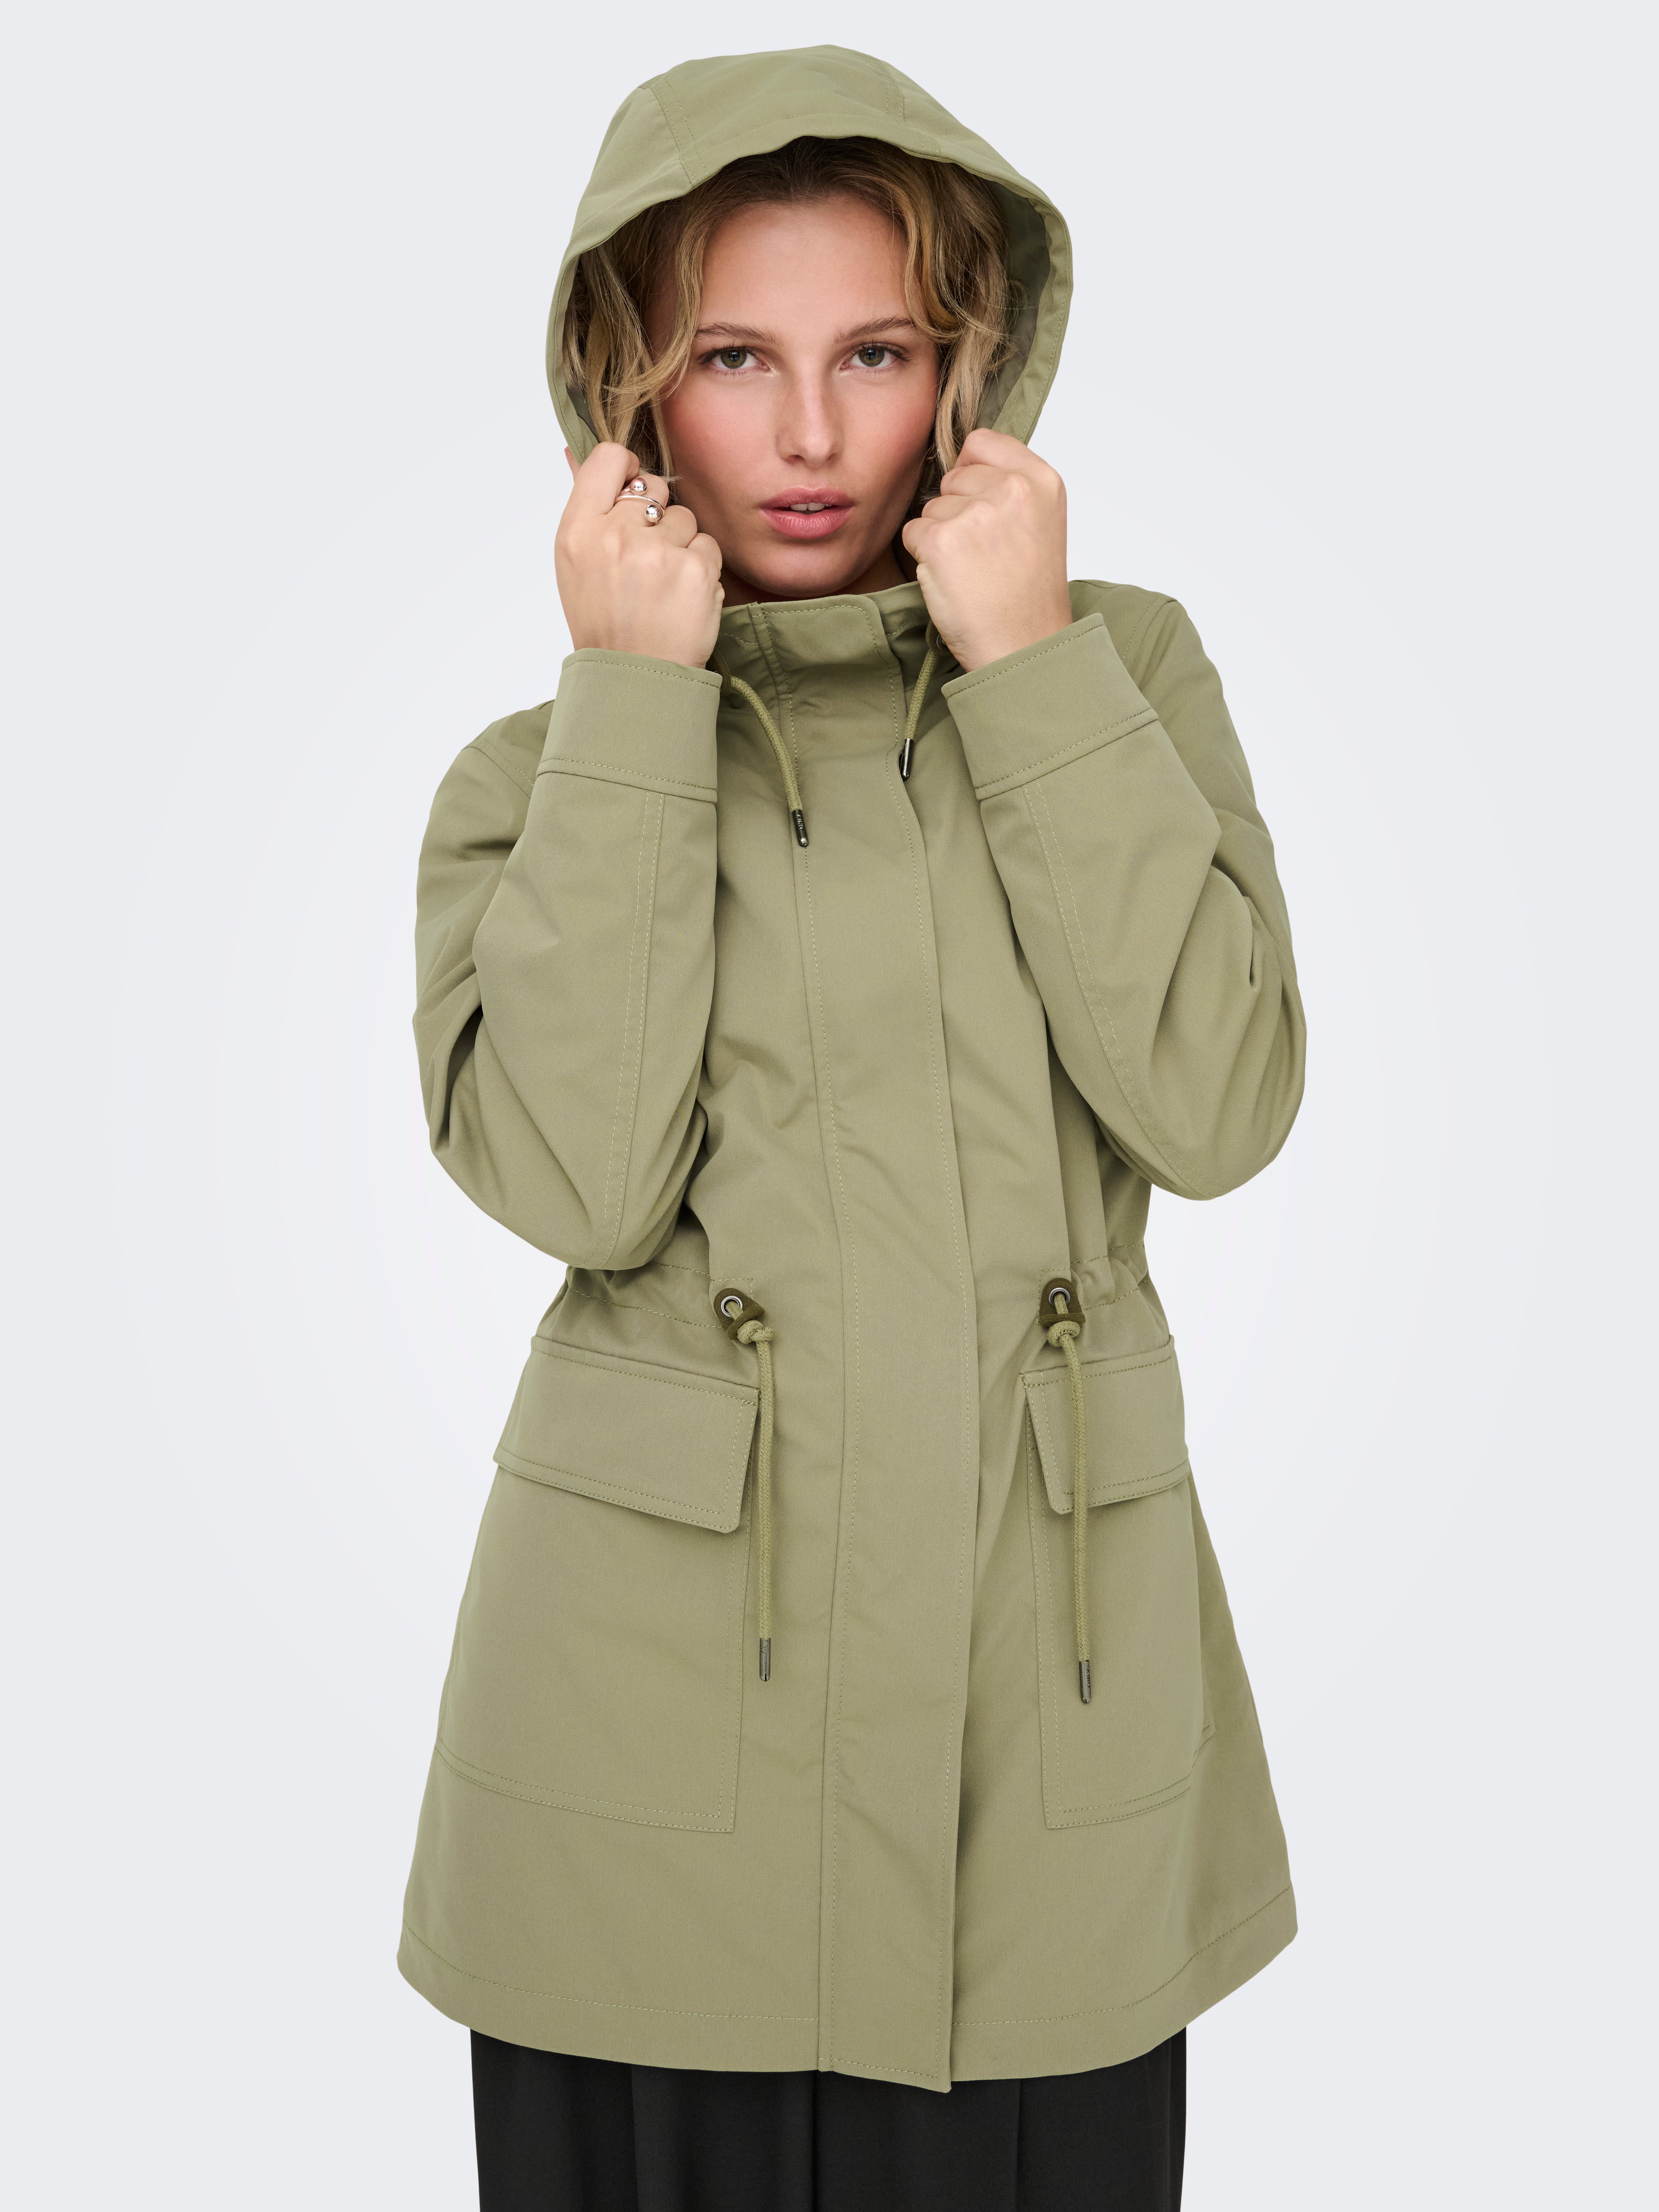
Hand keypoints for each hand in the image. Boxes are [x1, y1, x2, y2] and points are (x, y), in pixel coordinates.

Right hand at [556, 443, 724, 667]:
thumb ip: (586, 507)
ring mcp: (657, 552)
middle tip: (646, 562)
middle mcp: (614, 535)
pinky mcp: (695, 570)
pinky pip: (708, 545)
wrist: (634, 679)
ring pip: (685, 517)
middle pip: (653, 488)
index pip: (608, 458)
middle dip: (656, 519)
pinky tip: (683, 596)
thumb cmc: (603, 622)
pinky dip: (702, 569)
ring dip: (681, 545)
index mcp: (577, 530)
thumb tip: (576, 453)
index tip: (633, 493)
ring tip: (663, 585)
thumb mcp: (575, 564)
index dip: (627, 469)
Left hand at [901, 428, 1073, 671]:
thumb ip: (1009, 487)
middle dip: (956, 511)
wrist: (1025, 648)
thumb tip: (962, 466)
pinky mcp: (942, 541)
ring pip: (931, 508)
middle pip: (953, 478)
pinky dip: (924, 559)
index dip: (971, 474)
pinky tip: (953, 581)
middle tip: (983, 554)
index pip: (982, 443)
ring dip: (940, 538)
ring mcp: (976, 514)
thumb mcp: (1040, 524)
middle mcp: (1012, 489)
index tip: (980, 505)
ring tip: (972, 571)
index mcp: (1041, 480)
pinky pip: (912, 533)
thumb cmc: (1029, 597)